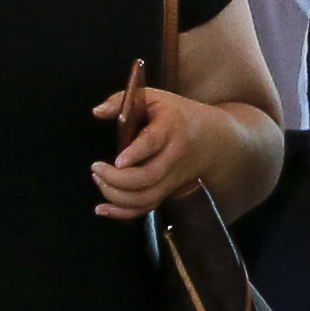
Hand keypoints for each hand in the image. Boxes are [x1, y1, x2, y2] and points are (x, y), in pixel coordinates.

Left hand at [91, 64, 250, 216]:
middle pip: (148, 177)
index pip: (153, 142)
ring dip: (116, 196)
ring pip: (145, 197)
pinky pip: (145, 208)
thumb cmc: (178, 115)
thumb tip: (97, 112)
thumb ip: (122, 100)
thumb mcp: (154, 97)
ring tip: (99, 180)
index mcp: (169, 128)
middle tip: (96, 168)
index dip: (135, 153)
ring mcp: (172, 178)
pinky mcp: (167, 191)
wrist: (212, 139)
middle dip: (117, 179)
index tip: (117, 161)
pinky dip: (122, 213)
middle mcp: (173, 156)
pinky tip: (103, 208)